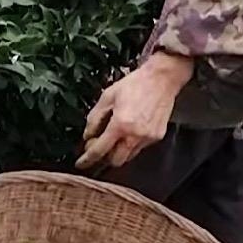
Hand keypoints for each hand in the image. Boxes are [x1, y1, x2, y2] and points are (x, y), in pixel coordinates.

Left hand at [76, 54, 193, 170]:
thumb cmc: (135, 84)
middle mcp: (135, 135)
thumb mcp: (107, 96)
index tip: (81, 163)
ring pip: (129, 156)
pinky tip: (130, 130)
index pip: (100, 150)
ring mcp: (148, 138)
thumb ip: (94, 118)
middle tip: (99, 144)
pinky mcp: (157, 137)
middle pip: (116, 161)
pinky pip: (140, 148)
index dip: (88, 159)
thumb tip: (87, 135)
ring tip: (116, 134)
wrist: (161, 79)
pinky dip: (131, 144)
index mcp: (120, 125)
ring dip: (119, 151)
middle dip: (105, 156)